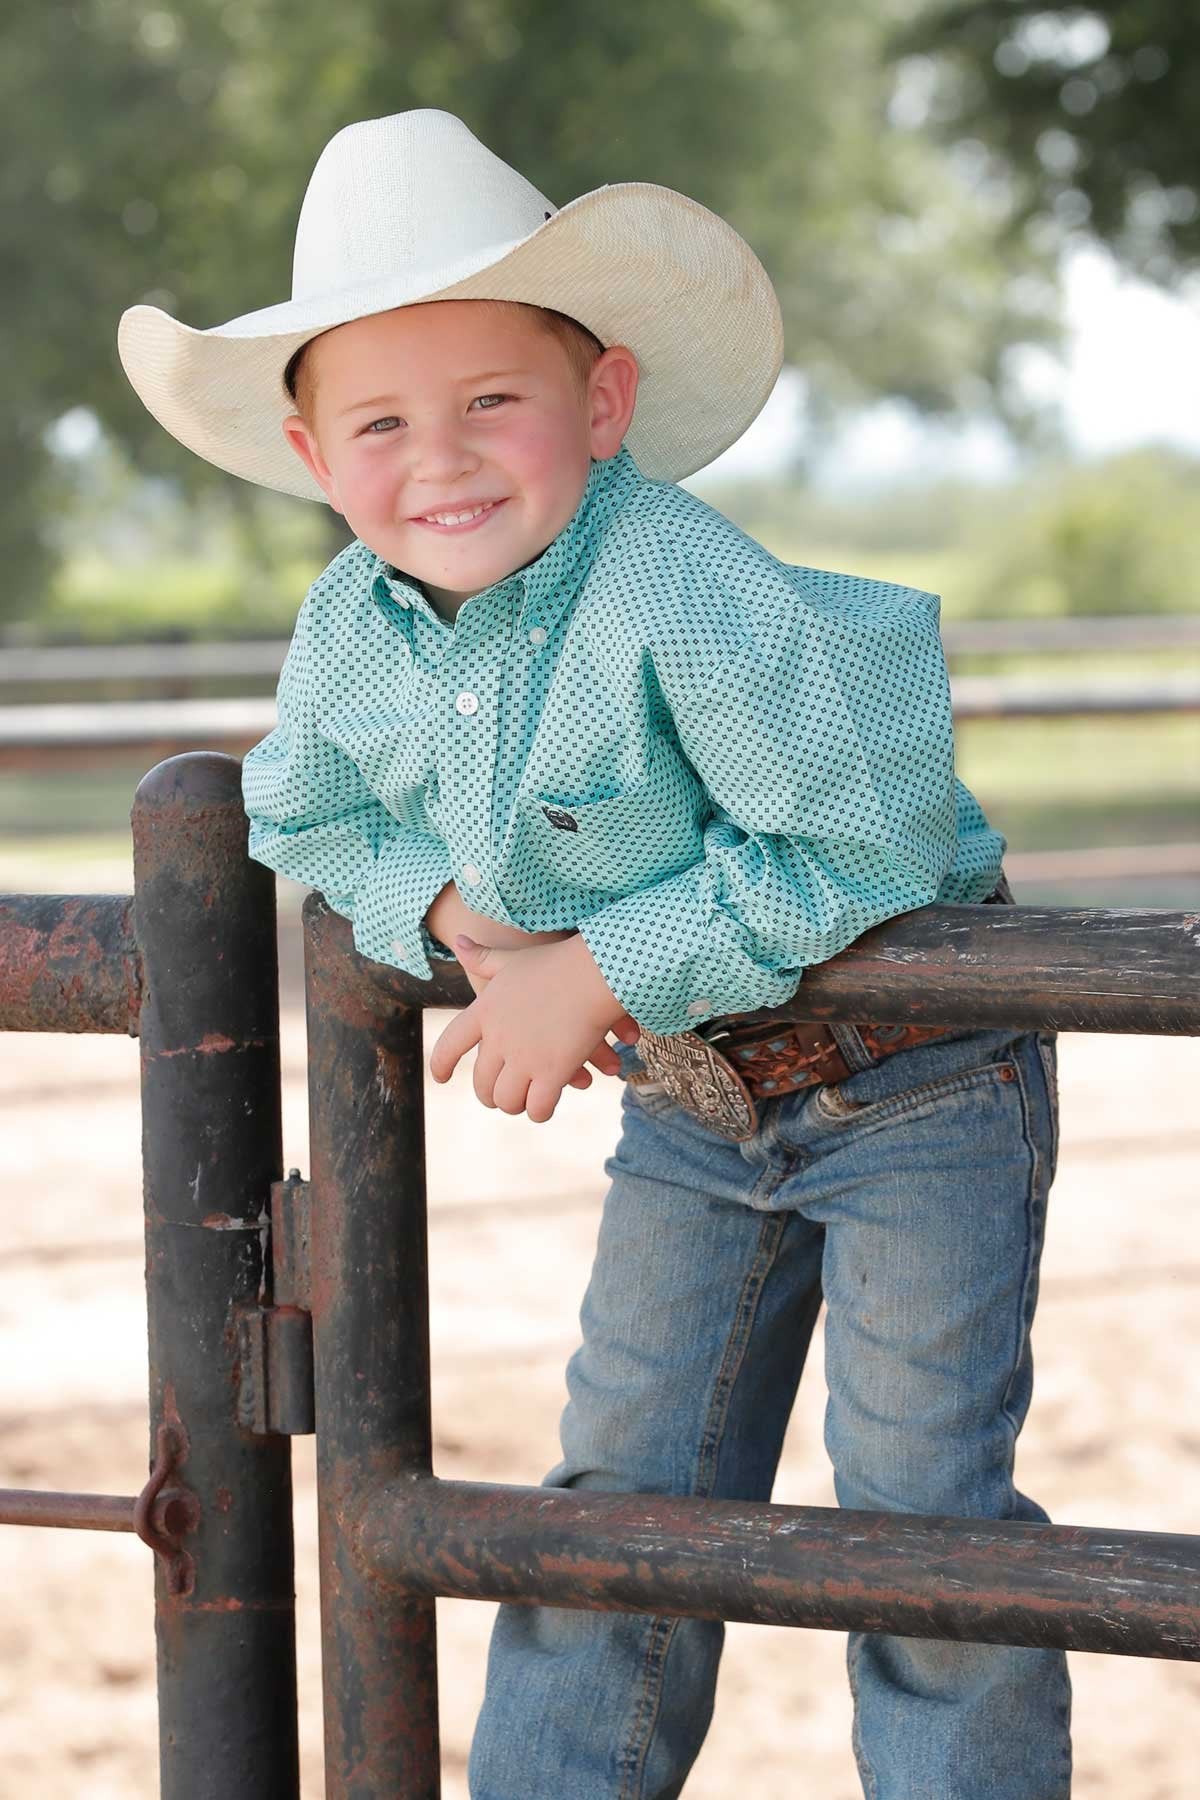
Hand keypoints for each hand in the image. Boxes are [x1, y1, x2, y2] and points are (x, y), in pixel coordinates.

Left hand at [429, 934, 640, 1122]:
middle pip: (482, 1083)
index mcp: (485, 1012)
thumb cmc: (557, 962)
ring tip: (522, 1104)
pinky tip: (545, 1108)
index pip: (450, 1045)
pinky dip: (540, 1112)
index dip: (441, 1064)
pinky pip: (538, 1107)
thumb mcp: (513, 959)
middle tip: (497, 1099)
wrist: (595, 973)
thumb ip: (483, 957)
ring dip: (515, 1105)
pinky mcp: (551, 1074)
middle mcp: (498, 1039)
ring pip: (507, 1100)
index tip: (441, 1078)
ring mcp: (524, 1059)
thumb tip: (459, 941)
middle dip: (489, 1095)